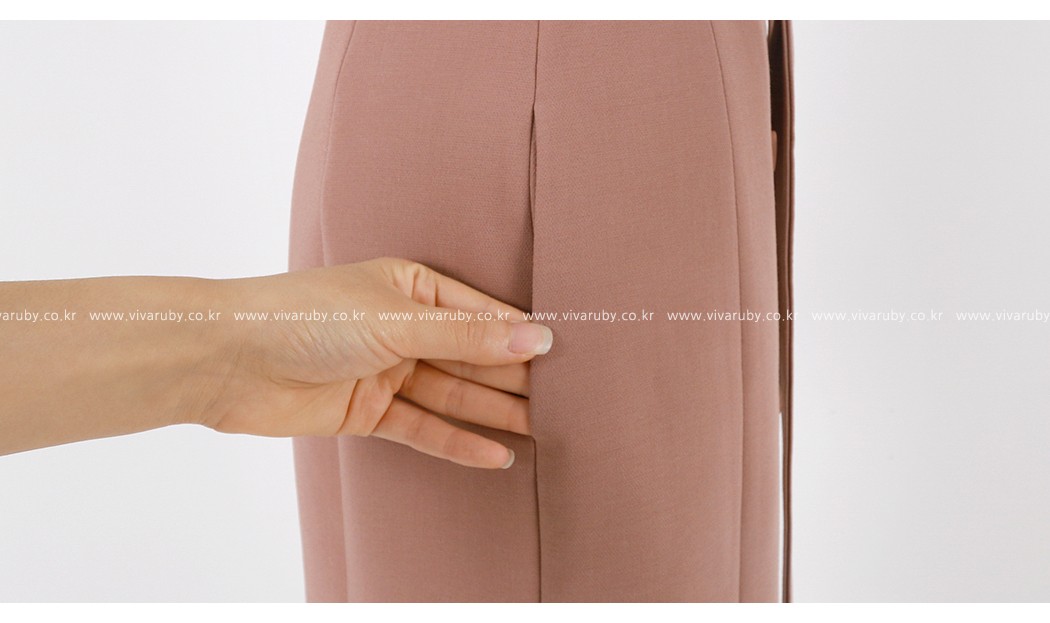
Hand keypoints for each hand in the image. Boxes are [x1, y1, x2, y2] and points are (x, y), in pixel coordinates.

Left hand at [198, 257, 552, 468]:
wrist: (227, 359)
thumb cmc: (306, 317)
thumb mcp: (396, 321)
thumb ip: (466, 337)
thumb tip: (536, 340)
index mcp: (410, 287)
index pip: (480, 313)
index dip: (521, 336)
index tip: (570, 355)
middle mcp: (401, 326)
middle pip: (470, 355)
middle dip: (513, 377)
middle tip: (567, 400)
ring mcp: (384, 370)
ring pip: (451, 393)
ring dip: (492, 412)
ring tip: (543, 430)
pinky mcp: (366, 410)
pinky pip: (422, 427)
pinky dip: (455, 441)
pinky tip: (494, 455)